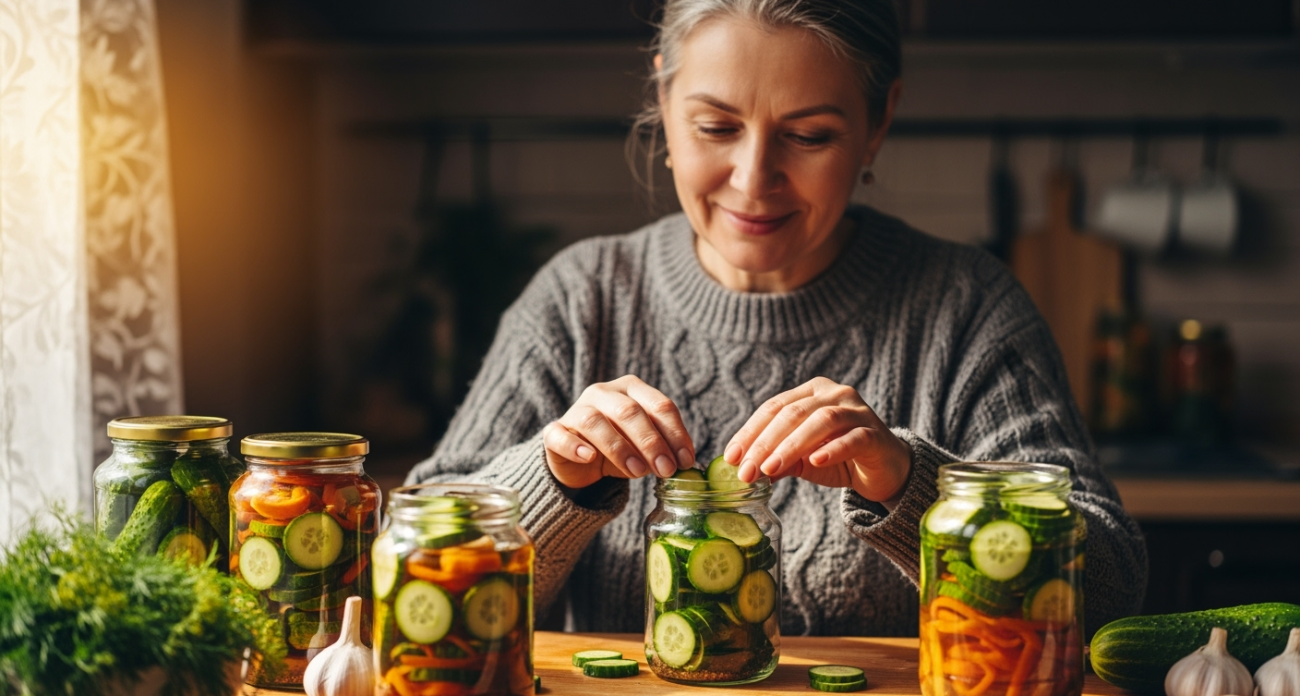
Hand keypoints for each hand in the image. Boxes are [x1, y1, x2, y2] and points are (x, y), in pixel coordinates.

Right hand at [542, 375, 695, 489]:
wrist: (579, 461)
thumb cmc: (620, 448)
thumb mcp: (644, 448)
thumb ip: (662, 450)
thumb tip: (682, 464)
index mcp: (632, 389)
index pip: (659, 405)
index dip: (676, 433)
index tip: (685, 461)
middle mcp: (604, 392)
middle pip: (629, 411)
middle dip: (651, 442)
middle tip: (665, 469)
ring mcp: (576, 410)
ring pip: (595, 421)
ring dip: (620, 448)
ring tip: (637, 472)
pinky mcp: (554, 431)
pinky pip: (560, 435)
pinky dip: (575, 447)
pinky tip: (589, 458)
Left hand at [726, 377, 911, 503]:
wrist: (885, 469)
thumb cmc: (840, 458)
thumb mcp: (802, 460)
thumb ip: (778, 460)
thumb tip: (745, 470)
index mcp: (811, 392)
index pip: (773, 407)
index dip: (750, 432)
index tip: (731, 457)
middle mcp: (834, 394)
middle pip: (793, 413)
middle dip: (765, 443)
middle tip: (746, 471)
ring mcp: (857, 411)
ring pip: (821, 421)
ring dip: (791, 445)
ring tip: (770, 469)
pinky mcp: (875, 433)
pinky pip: (853, 438)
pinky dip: (832, 448)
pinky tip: (815, 461)